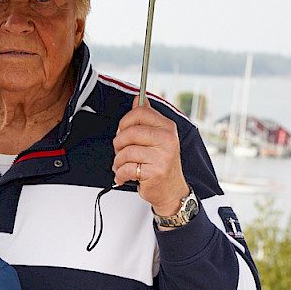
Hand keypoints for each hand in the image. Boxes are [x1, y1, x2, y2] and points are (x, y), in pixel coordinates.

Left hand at [112, 101, 188, 216]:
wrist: (171, 190)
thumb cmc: (161, 164)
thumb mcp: (157, 138)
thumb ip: (147, 119)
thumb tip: (139, 99)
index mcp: (167, 128)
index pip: (140, 113)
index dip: (125, 122)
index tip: (123, 131)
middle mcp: (168, 140)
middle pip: (130, 132)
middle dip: (119, 144)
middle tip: (121, 152)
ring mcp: (163, 156)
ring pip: (126, 151)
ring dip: (118, 162)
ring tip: (124, 166)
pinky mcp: (156, 172)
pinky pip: (127, 168)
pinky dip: (120, 174)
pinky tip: (125, 176)